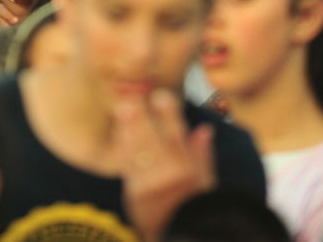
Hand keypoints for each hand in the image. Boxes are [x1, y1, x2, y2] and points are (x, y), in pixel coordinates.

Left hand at [117, 89, 215, 241]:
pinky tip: (117, 134)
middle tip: (131, 98)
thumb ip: (203, 155)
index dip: (169, 114)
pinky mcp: (134, 194)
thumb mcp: (206, 183)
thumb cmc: (195, 207)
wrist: (181, 235)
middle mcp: (168, 174)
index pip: (179, 136)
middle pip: (153, 141)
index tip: (161, 95)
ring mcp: (150, 184)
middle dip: (141, 118)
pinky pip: (126, 168)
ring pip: (137, 152)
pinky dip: (121, 149)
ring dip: (127, 129)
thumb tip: (204, 128)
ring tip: (120, 108)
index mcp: (188, 169)